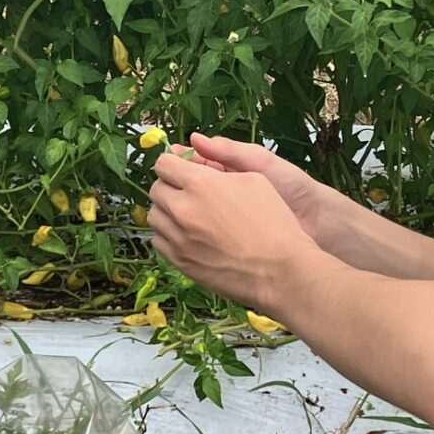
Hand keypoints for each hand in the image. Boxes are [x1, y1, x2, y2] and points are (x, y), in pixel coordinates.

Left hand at [149, 143, 318, 311]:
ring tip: (189, 215)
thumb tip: (197, 166)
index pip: (164, 164)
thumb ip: (219, 167)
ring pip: (154, 215)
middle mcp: (183, 209)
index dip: (173, 163)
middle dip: (169, 186)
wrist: (279, 270)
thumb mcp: (254, 179)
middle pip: (156, 189)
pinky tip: (188, 235)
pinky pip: (158, 241)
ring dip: (167, 211)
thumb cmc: (273, 222)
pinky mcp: (179, 261)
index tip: (181, 168)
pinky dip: (168, 235)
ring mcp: (178, 238)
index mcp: (201, 183)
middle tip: (188, 192)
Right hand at [178, 133, 344, 247]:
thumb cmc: (291, 187)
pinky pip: (203, 231)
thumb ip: (229, 151)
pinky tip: (183, 228)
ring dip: (180, 208)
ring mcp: (223, 217)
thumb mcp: (260, 163)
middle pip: (189, 187)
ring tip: (169, 206)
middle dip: (176, 184)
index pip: (195, 163)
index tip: (166, 162)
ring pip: (192, 210)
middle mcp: (223, 193)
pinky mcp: (226, 237)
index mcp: (230, 171)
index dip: (180, 161)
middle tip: (163, 185)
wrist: (317, 222)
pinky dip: (191, 229)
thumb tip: (193, 139)